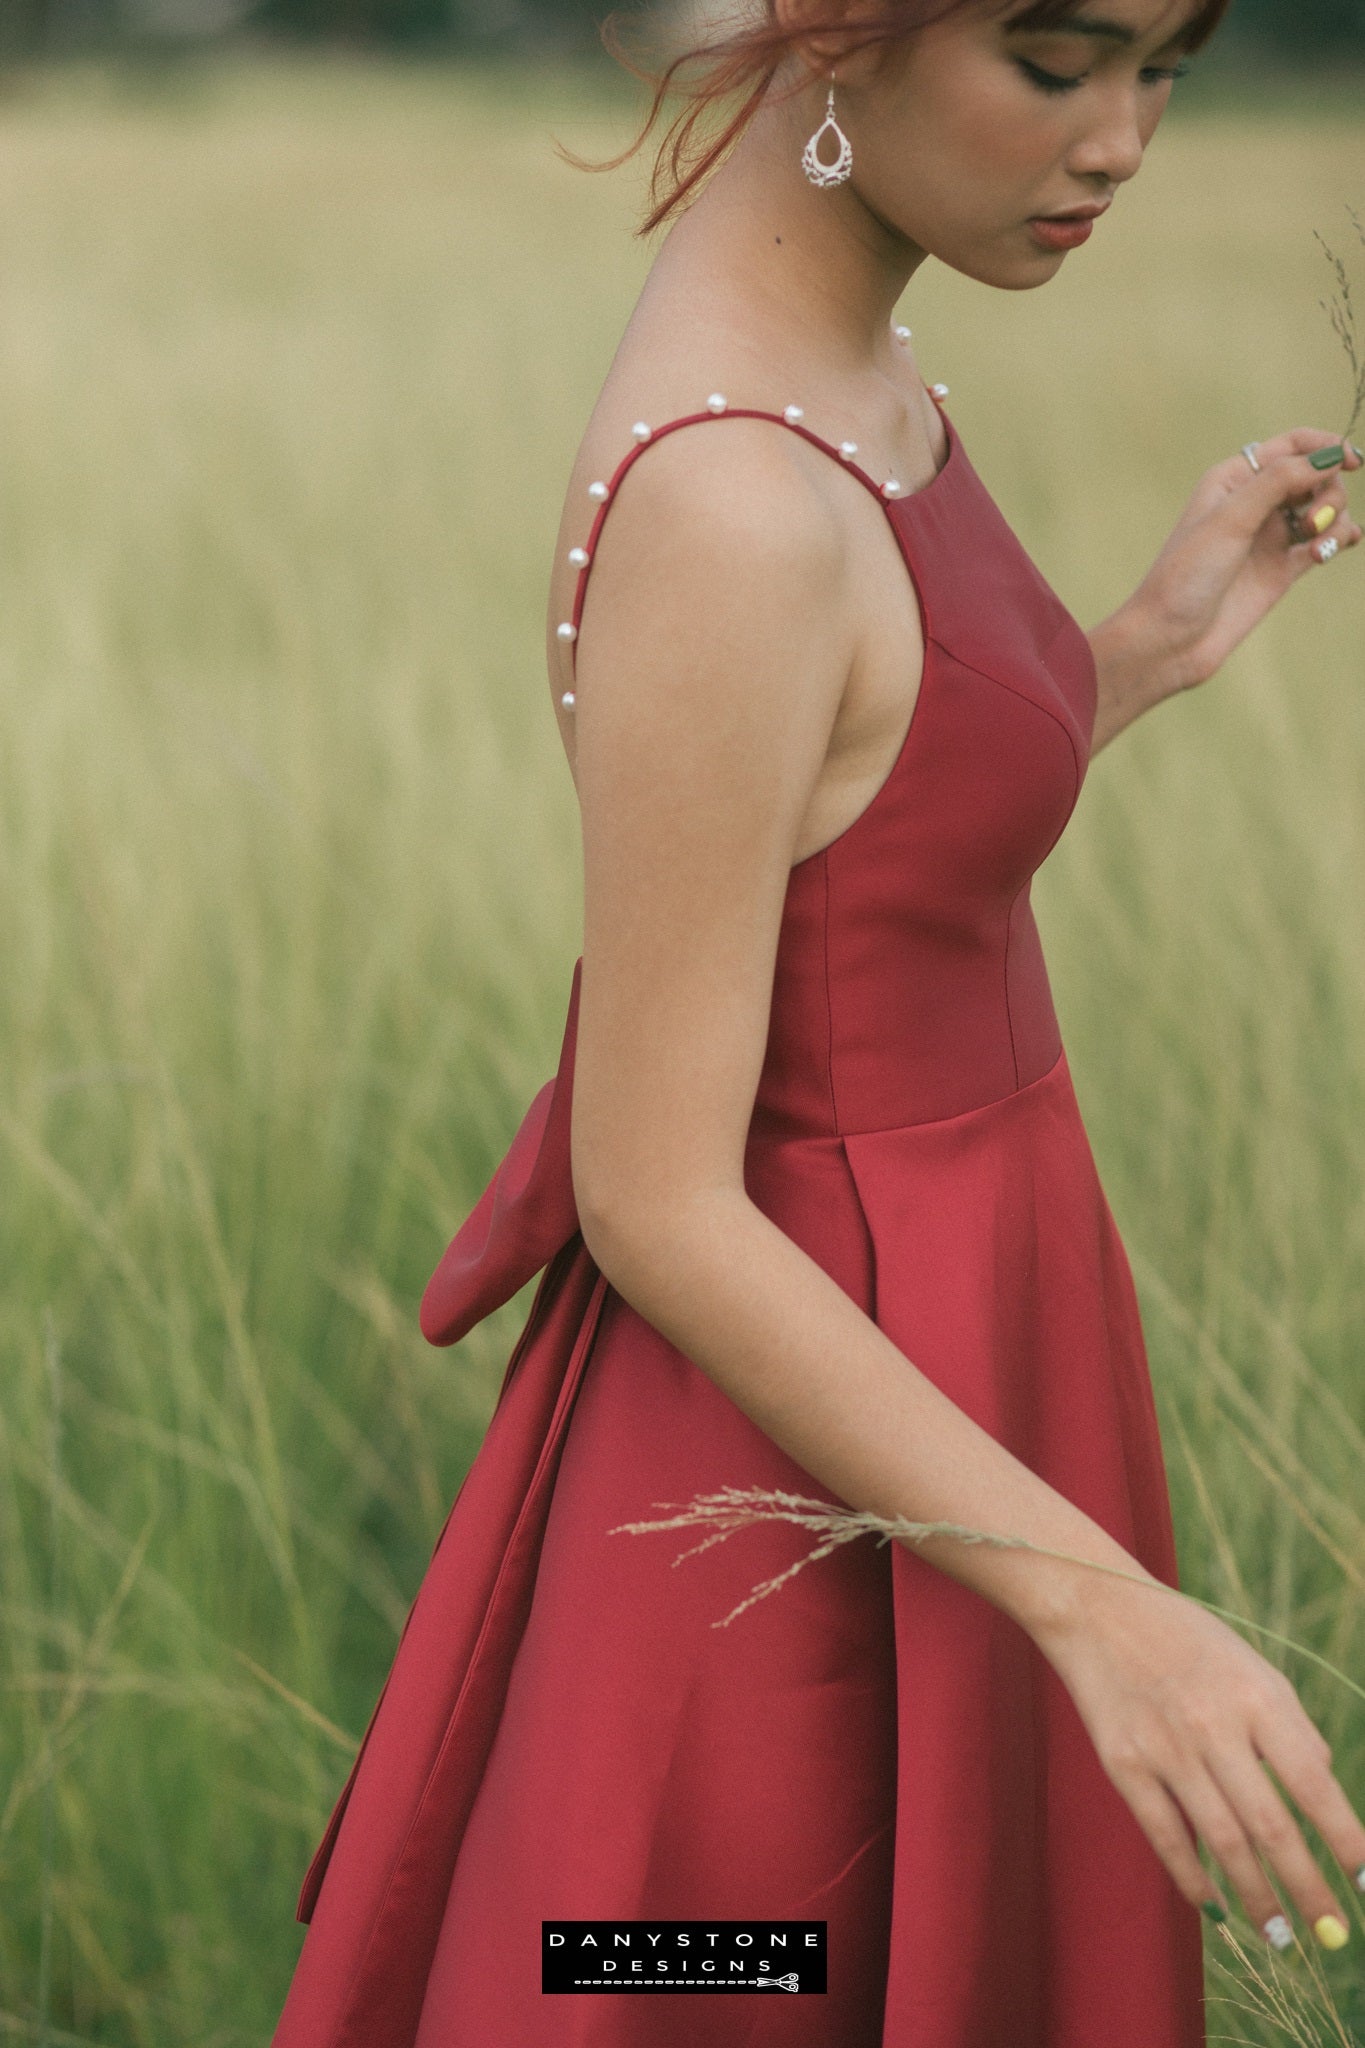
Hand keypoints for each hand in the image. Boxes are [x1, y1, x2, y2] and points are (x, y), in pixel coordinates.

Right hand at [1033, 1570, 1364, 1950]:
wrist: (1099, 1610)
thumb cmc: (1190, 1643)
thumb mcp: (1254, 1667)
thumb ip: (1292, 1727)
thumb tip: (1324, 1787)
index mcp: (1256, 1697)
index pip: (1313, 1783)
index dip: (1344, 1840)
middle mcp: (1213, 1725)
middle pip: (1270, 1826)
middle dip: (1307, 1889)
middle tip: (1333, 1936)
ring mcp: (1165, 1748)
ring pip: (1222, 1842)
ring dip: (1256, 1896)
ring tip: (1279, 1936)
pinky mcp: (1123, 1764)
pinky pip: (1166, 1835)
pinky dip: (1191, 1877)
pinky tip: (1213, 1905)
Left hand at [1091, 430, 1361, 720]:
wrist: (1170, 640)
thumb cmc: (1186, 575)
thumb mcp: (1230, 519)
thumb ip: (1278, 482)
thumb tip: (1330, 456)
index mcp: (1233, 480)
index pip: (1291, 446)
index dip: (1326, 448)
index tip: (1354, 462)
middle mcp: (1254, 503)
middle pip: (1315, 477)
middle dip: (1328, 492)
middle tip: (1313, 522)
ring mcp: (1270, 537)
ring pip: (1324, 510)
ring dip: (1334, 521)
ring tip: (1317, 548)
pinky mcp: (1281, 569)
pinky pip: (1323, 543)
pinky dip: (1336, 541)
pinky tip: (1331, 551)